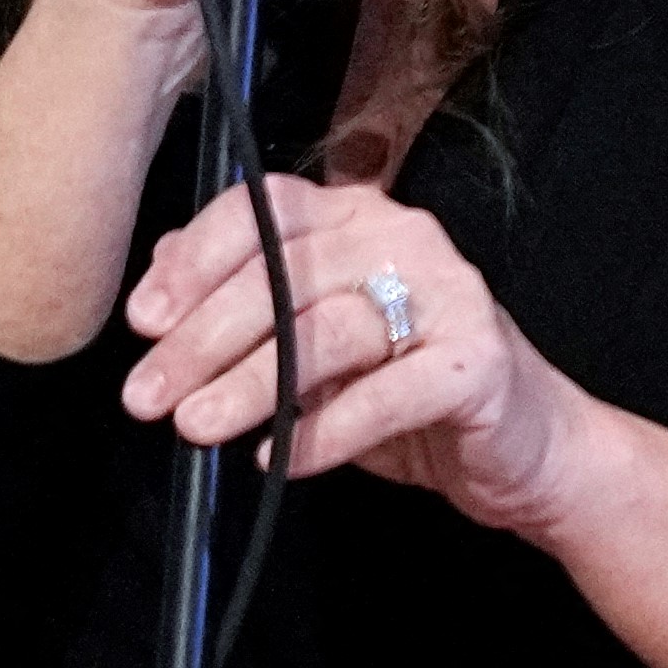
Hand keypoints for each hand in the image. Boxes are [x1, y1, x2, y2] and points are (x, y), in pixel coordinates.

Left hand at [123, 177, 588, 535]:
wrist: (524, 447)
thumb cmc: (408, 387)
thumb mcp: (316, 339)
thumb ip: (249, 296)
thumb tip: (160, 270)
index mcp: (360, 220)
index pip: (267, 210)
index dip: (196, 260)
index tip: (144, 321)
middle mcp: (407, 242)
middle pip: (288, 273)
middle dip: (203, 338)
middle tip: (150, 395)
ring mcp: (450, 298)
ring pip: (329, 330)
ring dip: (253, 384)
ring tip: (198, 426)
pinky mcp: (478, 363)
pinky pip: (386, 396)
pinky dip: (325, 431)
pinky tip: (281, 457)